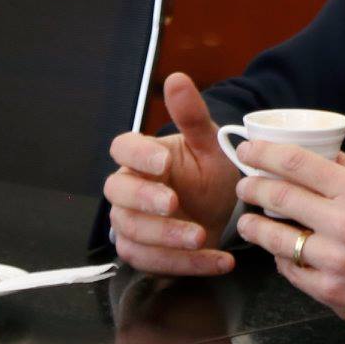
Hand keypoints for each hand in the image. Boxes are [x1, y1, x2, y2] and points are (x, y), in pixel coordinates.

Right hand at [104, 72, 240, 275]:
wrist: (225, 208)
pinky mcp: (145, 254)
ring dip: (167, 239)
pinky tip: (220, 260)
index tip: (163, 161)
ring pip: (133, 235)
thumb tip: (176, 78)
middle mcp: (131, 190)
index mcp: (142, 156)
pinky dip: (188, 265)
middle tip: (175, 204)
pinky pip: (155, 264)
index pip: (122, 147)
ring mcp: (133, 224)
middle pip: (119, 195)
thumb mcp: (209, 142)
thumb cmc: (210, 170)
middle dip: (145, 201)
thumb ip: (192, 114)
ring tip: (202, 236)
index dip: (138, 154)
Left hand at [235, 143, 344, 341]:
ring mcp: (334, 260)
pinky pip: (290, 271)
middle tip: (243, 186)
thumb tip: (325, 152)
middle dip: (252, 188)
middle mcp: (344, 223)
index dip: (264, 154)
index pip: (298, 163)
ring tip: (249, 221)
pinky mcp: (329, 291)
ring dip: (255, 227)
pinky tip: (281, 253)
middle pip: (279, 196)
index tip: (248, 152)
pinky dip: (281, 259)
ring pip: (276, 238)